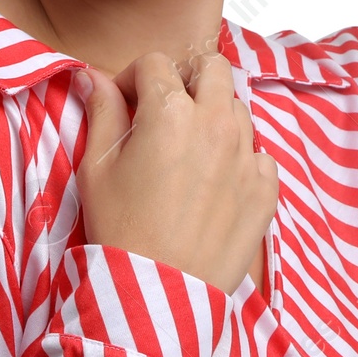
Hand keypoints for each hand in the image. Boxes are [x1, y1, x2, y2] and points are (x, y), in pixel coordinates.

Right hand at [73, 52, 277, 296]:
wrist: (156, 293)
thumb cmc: (120, 229)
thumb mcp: (97, 167)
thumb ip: (101, 112)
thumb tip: (92, 77)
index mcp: (170, 112)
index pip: (156, 63)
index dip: (134, 77)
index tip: (125, 100)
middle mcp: (216, 124)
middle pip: (213, 68)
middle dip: (188, 77)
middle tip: (167, 107)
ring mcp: (246, 156)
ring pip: (238, 108)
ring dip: (214, 115)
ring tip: (189, 149)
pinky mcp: (265, 189)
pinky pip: (259, 154)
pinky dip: (239, 157)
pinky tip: (214, 180)